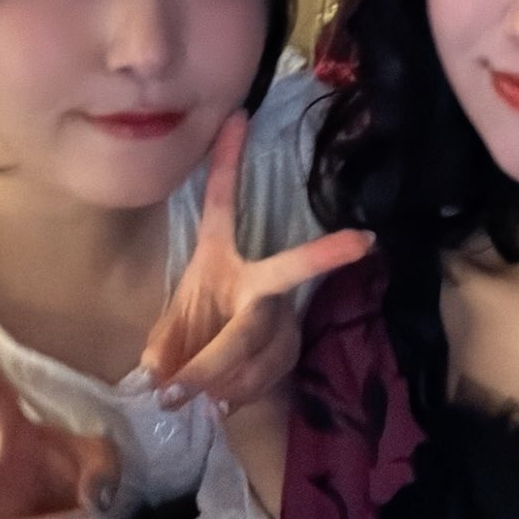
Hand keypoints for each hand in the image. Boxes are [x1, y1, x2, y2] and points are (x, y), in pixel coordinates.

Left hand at [139, 112, 371, 410]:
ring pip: (258, 340)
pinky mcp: (292, 346)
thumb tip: (157, 370)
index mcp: (220, 257)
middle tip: (362, 241)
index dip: (227, 161)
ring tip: (191, 395)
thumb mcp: (170, 330)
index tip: (239, 116)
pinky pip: (262, 373)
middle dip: (322, 255)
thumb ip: (162, 346)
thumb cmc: (195, 335)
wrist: (227, 381)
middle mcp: (258, 278)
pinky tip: (220, 401)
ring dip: (217, 376)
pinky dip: (232, 393)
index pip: (221, 203)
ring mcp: (280, 312)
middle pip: (282, 274)